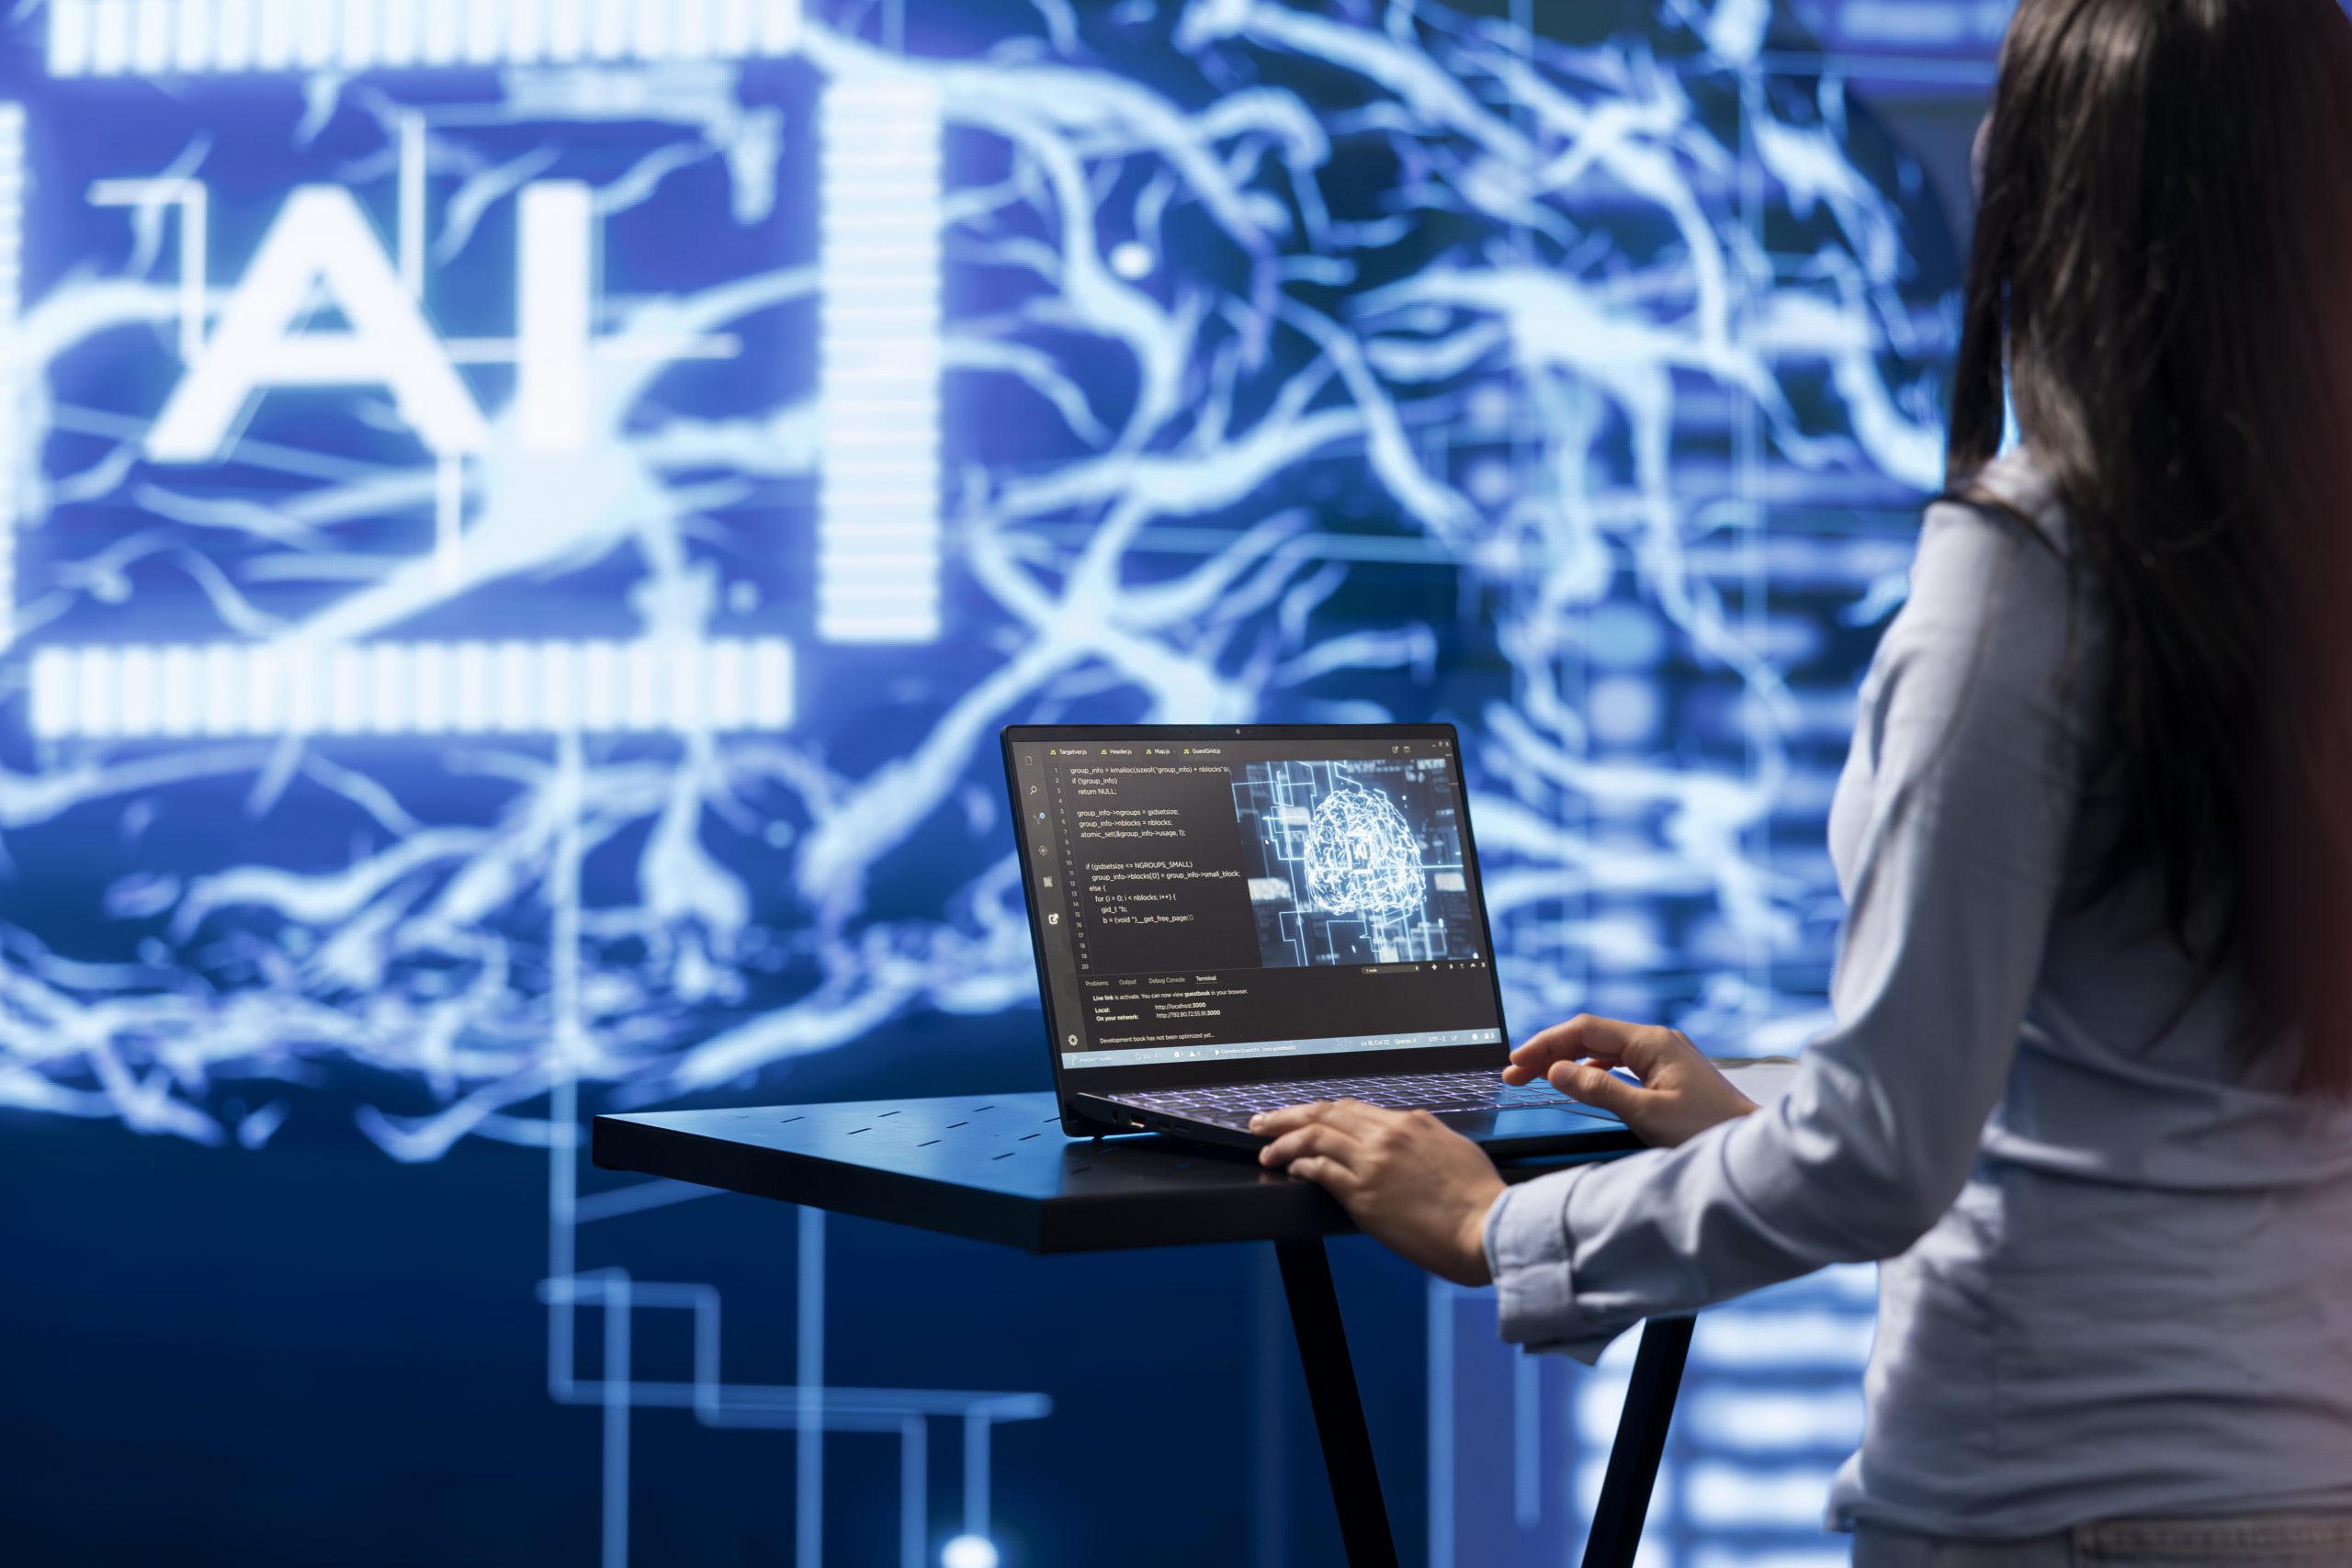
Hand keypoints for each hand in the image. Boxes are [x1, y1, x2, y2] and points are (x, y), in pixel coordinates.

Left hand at [1249, 1100, 1502, 1285]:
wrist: (1487, 1227)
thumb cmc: (1480, 1198)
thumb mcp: (1455, 1149)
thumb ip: (1424, 1137)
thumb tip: (1408, 1134)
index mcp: (1410, 1123)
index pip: (1353, 1108)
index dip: (1322, 1111)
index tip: (1304, 1116)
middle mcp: (1387, 1135)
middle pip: (1326, 1113)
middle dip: (1289, 1115)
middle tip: (1264, 1120)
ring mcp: (1372, 1162)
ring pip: (1314, 1136)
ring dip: (1283, 1139)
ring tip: (1264, 1146)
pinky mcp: (1363, 1193)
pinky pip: (1319, 1169)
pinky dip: (1298, 1164)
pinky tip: (1288, 1168)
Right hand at [1504, 1015, 1759, 1147]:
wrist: (1751, 1150)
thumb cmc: (1707, 1133)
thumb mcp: (1645, 1114)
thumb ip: (1597, 1088)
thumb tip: (1557, 1070)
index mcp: (1652, 1042)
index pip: (1583, 1030)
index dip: (1545, 1044)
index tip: (1516, 1062)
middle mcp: (1658, 1041)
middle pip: (1590, 1036)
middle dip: (1550, 1051)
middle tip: (1515, 1074)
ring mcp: (1665, 1056)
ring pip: (1604, 1049)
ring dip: (1568, 1061)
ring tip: (1537, 1077)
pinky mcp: (1669, 1073)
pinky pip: (1620, 1062)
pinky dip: (1591, 1070)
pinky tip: (1578, 1082)